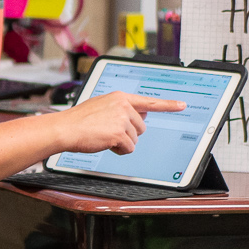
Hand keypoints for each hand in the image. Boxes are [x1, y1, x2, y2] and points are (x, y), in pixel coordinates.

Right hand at [53, 92, 184, 155]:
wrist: (65, 128)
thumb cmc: (78, 120)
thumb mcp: (101, 106)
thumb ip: (121, 109)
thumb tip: (139, 115)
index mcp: (120, 97)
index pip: (149, 102)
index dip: (169, 104)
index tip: (182, 105)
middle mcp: (124, 106)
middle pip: (141, 127)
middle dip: (128, 133)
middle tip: (108, 131)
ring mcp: (122, 119)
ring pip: (135, 139)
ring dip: (121, 142)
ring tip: (103, 136)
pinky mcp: (119, 133)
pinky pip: (128, 148)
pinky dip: (118, 150)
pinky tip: (105, 143)